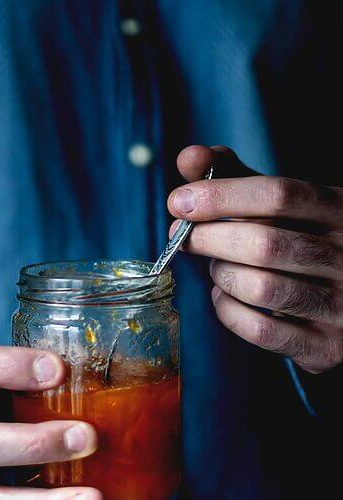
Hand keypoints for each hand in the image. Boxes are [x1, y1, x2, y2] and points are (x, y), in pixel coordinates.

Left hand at [167, 145, 342, 373]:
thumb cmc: (300, 240)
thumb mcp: (280, 204)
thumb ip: (237, 178)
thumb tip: (190, 157)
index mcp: (340, 210)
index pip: (279, 194)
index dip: (221, 196)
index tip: (179, 201)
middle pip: (262, 242)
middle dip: (206, 238)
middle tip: (182, 238)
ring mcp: (341, 305)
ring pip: (259, 287)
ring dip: (221, 274)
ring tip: (216, 266)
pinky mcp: (325, 345)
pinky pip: (259, 329)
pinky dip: (226, 309)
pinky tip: (224, 295)